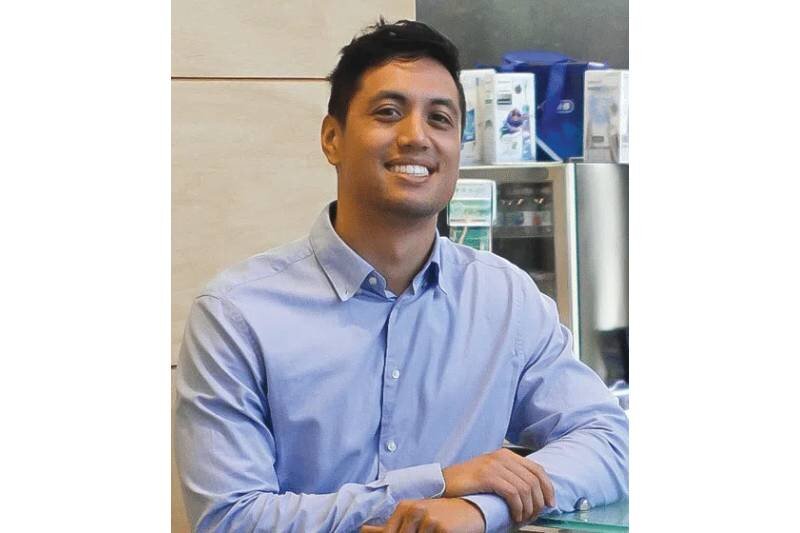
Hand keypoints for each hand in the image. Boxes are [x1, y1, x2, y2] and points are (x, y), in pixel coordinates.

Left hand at [360, 498, 484, 532]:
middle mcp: (413, 510)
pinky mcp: (441, 528)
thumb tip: (362, 530)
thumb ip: (390, 526)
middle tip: (423, 532)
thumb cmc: (442, 516)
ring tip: (431, 531)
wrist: (471, 509)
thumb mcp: (415, 517)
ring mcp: (427, 519)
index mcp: (404, 507)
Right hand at [442, 448, 555, 523]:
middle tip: (535, 517)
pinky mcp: (487, 476)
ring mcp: (494, 465)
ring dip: (528, 508)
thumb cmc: (467, 483)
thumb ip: (510, 477)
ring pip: (525, 489)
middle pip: (534, 480)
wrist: (443, 483)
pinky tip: (515, 516)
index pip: (537, 469)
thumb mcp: (492, 474)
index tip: (550, 504)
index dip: (548, 488)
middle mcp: (502, 456)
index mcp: (506, 455)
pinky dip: (518, 508)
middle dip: (539, 502)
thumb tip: (535, 495)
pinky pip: (513, 493)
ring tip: (522, 519)